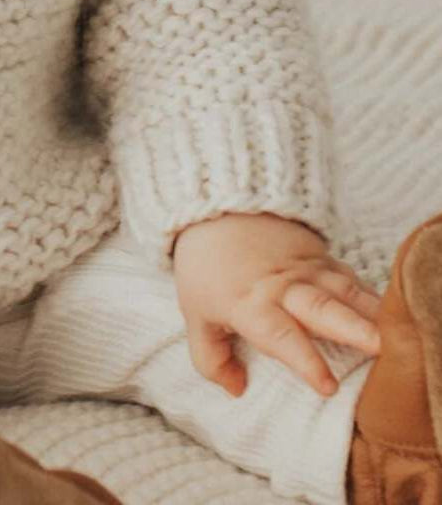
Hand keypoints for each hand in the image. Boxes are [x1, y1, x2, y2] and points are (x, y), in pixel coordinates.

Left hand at [170, 211, 382, 398]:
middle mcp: (284, 287)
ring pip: (345, 291)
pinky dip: (372, 296)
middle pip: (323, 308)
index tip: (328, 386)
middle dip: (354, 329)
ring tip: (398, 334)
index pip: (281, 336)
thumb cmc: (206, 267)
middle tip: (381, 348)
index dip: (305, 361)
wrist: (217, 205)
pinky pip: (351, 278)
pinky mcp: (321, 256)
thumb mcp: (195, 315)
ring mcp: (307, 269)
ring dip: (373, 313)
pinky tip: (391, 314)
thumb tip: (237, 390)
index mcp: (251, 304)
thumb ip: (211, 359)